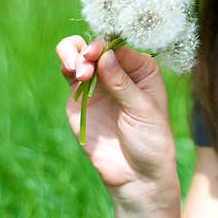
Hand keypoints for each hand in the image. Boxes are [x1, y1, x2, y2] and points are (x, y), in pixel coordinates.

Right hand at [55, 35, 181, 217]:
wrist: (136, 174)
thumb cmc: (150, 140)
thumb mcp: (143, 110)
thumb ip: (122, 83)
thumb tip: (105, 55)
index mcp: (141, 69)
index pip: (120, 45)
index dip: (107, 43)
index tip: (97, 52)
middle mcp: (118, 71)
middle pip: (97, 45)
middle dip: (88, 48)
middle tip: (86, 60)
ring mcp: (97, 84)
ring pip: (79, 55)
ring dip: (74, 54)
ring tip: (79, 70)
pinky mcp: (79, 100)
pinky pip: (69, 76)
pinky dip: (67, 68)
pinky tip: (72, 74)